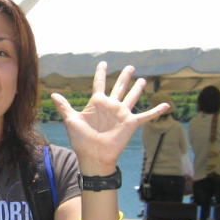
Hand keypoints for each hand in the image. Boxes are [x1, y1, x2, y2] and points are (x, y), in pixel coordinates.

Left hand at [51, 62, 169, 174]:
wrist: (93, 156)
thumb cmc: (81, 140)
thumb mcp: (71, 120)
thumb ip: (64, 106)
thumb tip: (52, 94)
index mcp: (97, 103)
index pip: (99, 84)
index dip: (101, 73)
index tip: (103, 63)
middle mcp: (111, 106)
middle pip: (119, 87)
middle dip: (124, 77)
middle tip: (130, 66)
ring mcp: (121, 114)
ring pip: (131, 97)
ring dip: (137, 88)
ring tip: (142, 79)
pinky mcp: (130, 123)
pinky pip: (146, 116)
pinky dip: (156, 111)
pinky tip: (166, 105)